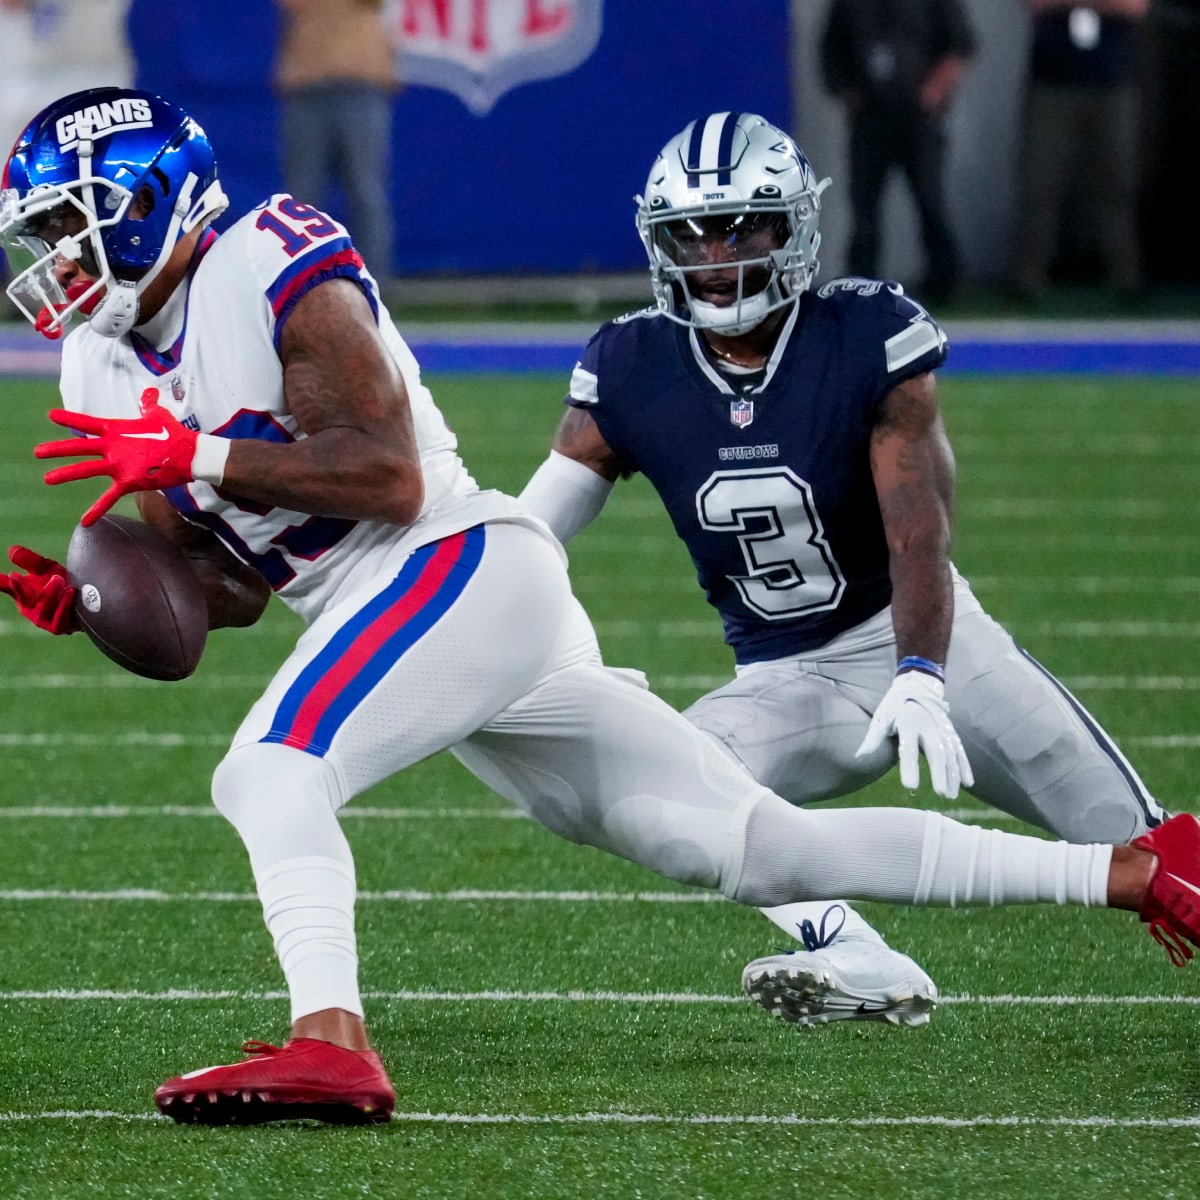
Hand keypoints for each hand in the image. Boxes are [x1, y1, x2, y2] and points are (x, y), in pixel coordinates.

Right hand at [0, 546, 77, 633]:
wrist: (88, 601)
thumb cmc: (63, 584)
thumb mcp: (46, 569)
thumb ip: (31, 561)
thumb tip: (12, 550)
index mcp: (23, 595)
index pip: (8, 587)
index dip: (3, 582)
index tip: (7, 574)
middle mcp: (31, 609)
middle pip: (23, 598)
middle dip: (21, 586)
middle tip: (20, 574)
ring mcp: (45, 620)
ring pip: (42, 610)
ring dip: (49, 594)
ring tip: (58, 578)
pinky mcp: (60, 627)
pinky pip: (59, 620)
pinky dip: (64, 605)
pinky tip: (70, 591)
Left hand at [35, 388, 199, 525]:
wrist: (190, 454)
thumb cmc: (175, 434)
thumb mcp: (159, 415)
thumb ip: (149, 405)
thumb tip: (149, 395)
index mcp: (117, 429)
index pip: (87, 423)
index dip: (69, 419)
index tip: (51, 416)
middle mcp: (113, 446)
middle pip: (79, 447)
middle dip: (57, 449)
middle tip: (38, 452)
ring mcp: (119, 465)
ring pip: (86, 470)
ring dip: (65, 474)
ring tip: (47, 479)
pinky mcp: (128, 482)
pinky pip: (108, 498)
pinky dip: (96, 510)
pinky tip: (84, 522)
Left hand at [855, 667, 973, 799]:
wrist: (916, 686)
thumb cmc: (894, 707)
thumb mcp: (881, 719)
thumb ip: (873, 738)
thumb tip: (859, 756)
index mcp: (908, 724)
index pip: (908, 749)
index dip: (909, 767)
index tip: (910, 786)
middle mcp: (928, 727)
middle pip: (936, 752)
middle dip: (940, 773)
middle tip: (940, 793)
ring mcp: (942, 729)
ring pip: (951, 754)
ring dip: (953, 775)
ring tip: (950, 795)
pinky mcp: (951, 732)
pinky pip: (960, 750)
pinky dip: (965, 766)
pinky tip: (968, 783)